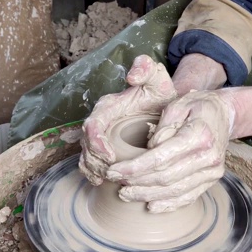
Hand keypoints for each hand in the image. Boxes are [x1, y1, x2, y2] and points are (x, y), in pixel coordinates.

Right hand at [79, 55, 176, 185]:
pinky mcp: (105, 148)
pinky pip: (91, 162)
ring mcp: (101, 136)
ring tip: (106, 180)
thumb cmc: (159, 93)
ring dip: (93, 169)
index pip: (94, 124)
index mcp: (109, 106)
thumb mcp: (157, 78)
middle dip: (95, 160)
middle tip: (111, 173)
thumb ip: (146, 68)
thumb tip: (132, 75)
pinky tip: (101, 183)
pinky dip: (92, 173)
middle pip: (86, 144)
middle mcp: (101, 121)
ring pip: (86, 155)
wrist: (165, 105)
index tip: (110, 155)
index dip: (97, 141)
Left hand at [105, 90, 235, 212]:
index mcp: (199, 135)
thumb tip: (150, 149)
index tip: (114, 171)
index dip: (134, 168)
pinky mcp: (211, 179)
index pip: (160, 158)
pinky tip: (151, 206)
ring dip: (148, 195)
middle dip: (137, 183)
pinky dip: (169, 204)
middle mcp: (209, 157)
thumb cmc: (196, 106)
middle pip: (166, 178)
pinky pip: (188, 196)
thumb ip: (163, 127)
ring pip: (175, 190)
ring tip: (126, 194)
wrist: (224, 113)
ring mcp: (212, 171)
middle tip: (115, 183)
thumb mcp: (177, 105)